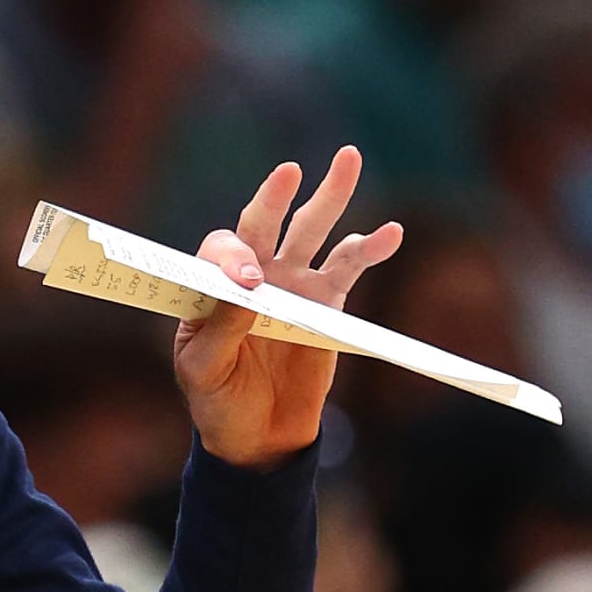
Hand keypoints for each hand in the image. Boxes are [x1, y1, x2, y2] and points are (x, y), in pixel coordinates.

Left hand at [174, 147, 401, 469]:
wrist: (255, 434)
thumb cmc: (216, 397)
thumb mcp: (202, 368)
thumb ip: (220, 328)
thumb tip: (245, 290)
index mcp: (212, 284)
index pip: (223, 251)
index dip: (235, 259)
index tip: (251, 283)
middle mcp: (252, 273)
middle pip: (265, 222)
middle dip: (277, 195)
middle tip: (290, 171)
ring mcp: (292, 284)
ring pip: (313, 231)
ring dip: (332, 196)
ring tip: (349, 158)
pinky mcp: (326, 303)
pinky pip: (349, 267)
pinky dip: (370, 247)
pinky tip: (390, 233)